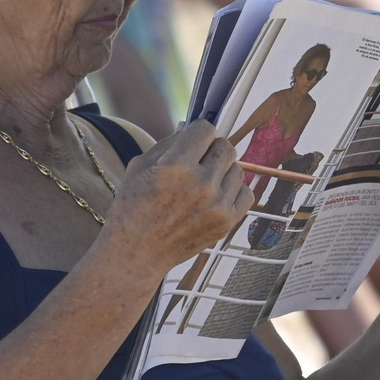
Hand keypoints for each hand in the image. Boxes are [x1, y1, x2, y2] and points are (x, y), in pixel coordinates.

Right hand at [103, 120, 251, 274]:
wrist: (136, 253)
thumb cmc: (133, 207)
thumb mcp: (140, 167)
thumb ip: (168, 143)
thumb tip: (190, 127)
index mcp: (176, 166)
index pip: (206, 129)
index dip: (198, 132)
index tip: (192, 141)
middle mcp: (201, 184)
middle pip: (226, 147)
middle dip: (211, 149)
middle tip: (198, 161)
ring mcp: (217, 205)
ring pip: (238, 169)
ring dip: (223, 171)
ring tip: (204, 182)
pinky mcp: (226, 222)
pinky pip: (246, 193)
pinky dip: (234, 191)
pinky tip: (216, 196)